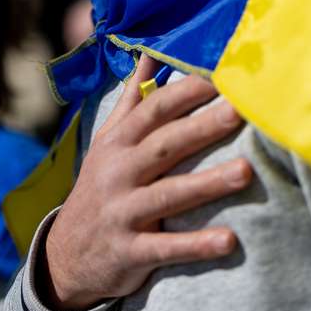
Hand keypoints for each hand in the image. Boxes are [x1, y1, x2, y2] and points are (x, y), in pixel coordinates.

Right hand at [40, 54, 252, 310]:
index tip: (223, 75)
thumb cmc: (100, 185)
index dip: (188, 91)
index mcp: (119, 142)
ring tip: (247, 171)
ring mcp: (123, 212)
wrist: (64, 258)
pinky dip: (196, 245)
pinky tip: (229, 241)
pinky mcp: (129, 252)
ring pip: (169, 194)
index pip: (156, 109)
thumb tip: (151, 52)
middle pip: (166, 144)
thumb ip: (133, 98)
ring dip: (208, 183)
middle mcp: (119, 172)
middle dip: (203, 126)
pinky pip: (166, 248)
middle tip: (241, 111)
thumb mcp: (108, 141)